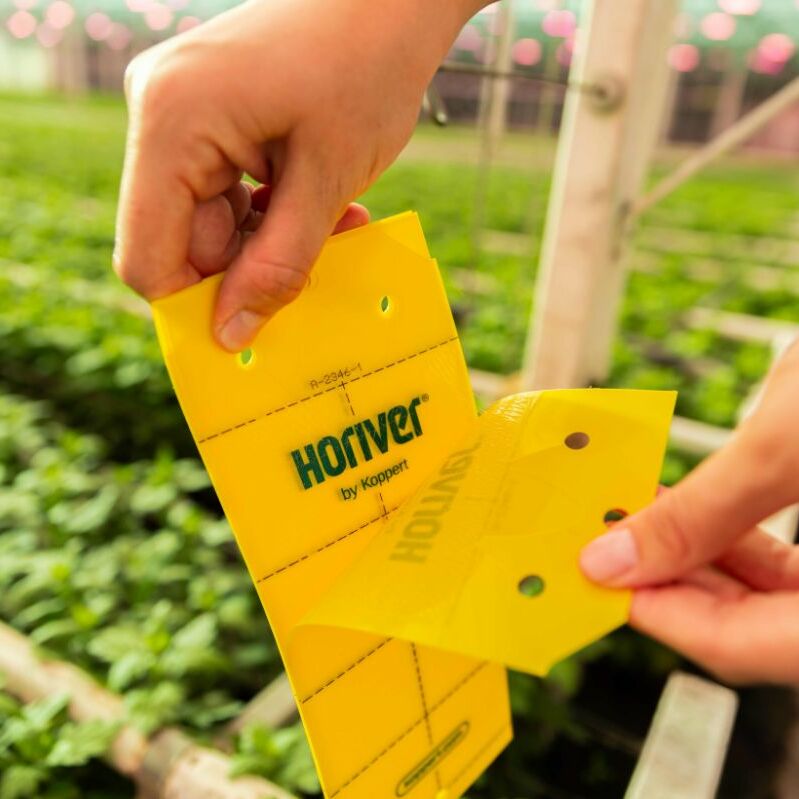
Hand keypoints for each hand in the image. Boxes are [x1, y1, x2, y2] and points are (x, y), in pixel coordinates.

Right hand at [115, 0, 484, 350]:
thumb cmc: (366, 69)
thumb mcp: (326, 183)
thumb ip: (277, 266)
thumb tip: (231, 334)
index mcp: (172, 122)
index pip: (147, 255)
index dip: (193, 305)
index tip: (250, 330)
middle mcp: (158, 112)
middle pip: (181, 241)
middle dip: (249, 267)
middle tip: (315, 265)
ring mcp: (179, 110)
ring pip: (208, 222)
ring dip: (270, 240)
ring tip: (333, 222)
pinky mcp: (206, 113)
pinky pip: (223, 191)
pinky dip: (270, 211)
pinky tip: (316, 200)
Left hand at [580, 339, 798, 682]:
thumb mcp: (786, 445)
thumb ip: (699, 514)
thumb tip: (612, 561)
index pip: (741, 650)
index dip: (657, 614)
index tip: (599, 576)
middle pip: (754, 631)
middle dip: (675, 582)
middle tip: (613, 544)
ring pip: (774, 604)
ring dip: (705, 561)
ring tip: (647, 519)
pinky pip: (796, 573)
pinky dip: (745, 545)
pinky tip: (703, 513)